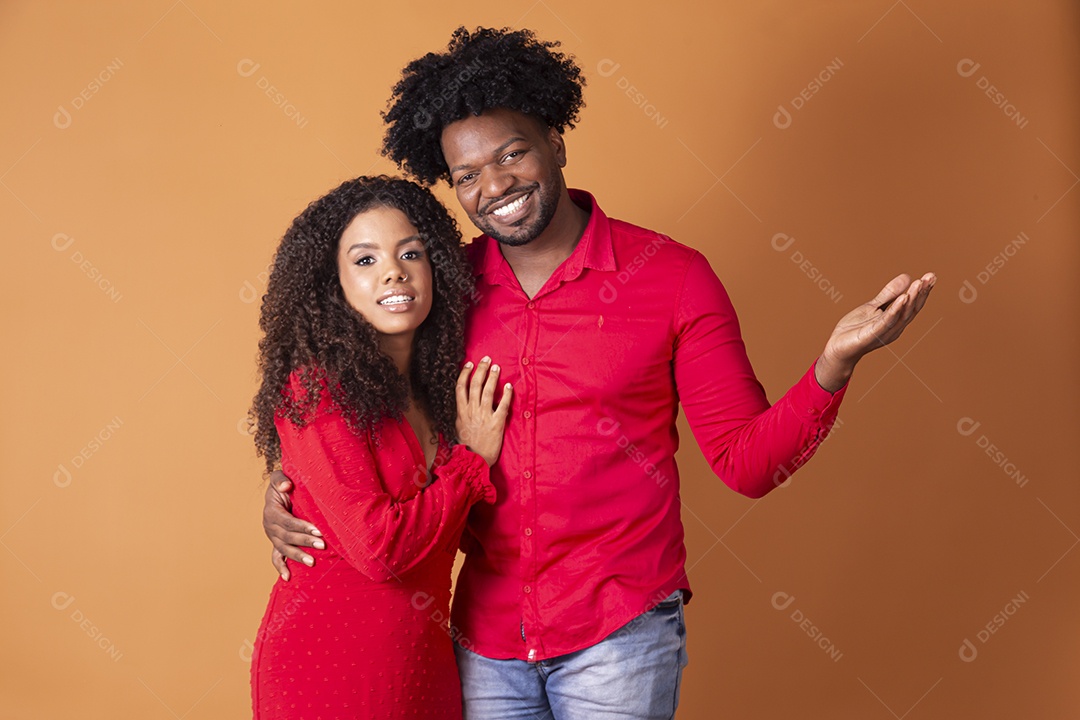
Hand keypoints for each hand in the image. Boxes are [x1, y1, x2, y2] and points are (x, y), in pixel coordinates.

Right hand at [263, 469, 323, 579]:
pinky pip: (276, 558)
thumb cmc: (283, 484)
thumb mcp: (279, 478)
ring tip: (312, 562)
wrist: (279, 492)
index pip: (287, 522)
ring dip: (297, 556)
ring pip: (284, 549)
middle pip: (288, 537)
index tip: (318, 530)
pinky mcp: (276, 543)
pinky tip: (288, 578)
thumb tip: (287, 485)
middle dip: (305, 542)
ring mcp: (272, 537)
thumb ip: (280, 479)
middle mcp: (269, 526)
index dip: (302, 526)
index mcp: (271, 511)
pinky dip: (280, 568)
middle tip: (322, 545)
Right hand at [456, 356, 512, 465]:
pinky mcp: (496, 423)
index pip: (461, 387)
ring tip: (497, 367)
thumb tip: (464, 404)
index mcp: (461, 412)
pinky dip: (507, 395)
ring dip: (493, 377)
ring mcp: (484, 416)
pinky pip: (502, 405)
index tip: (470, 364)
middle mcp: (472, 411)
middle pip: (475, 385)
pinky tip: (510, 386)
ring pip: (488, 391)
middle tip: (487, 359)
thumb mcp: (459, 428)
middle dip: (481, 370)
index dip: (465, 373)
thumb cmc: (467, 446)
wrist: (473, 461)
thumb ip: (462, 414)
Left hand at [815, 272, 935, 391]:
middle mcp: (894, 328)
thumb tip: (907, 277)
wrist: (837, 348)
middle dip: (921, 293)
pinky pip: (886, 321)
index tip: (931, 276)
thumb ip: (889, 294)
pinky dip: (895, 310)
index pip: (912, 305)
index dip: (922, 291)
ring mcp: (884, 332)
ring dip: (911, 298)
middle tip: (930, 277)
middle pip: (911, 309)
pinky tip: (903, 298)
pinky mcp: (872, 335)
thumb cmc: (855, 329)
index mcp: (895, 321)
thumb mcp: (873, 307)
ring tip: (918, 284)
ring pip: (902, 314)